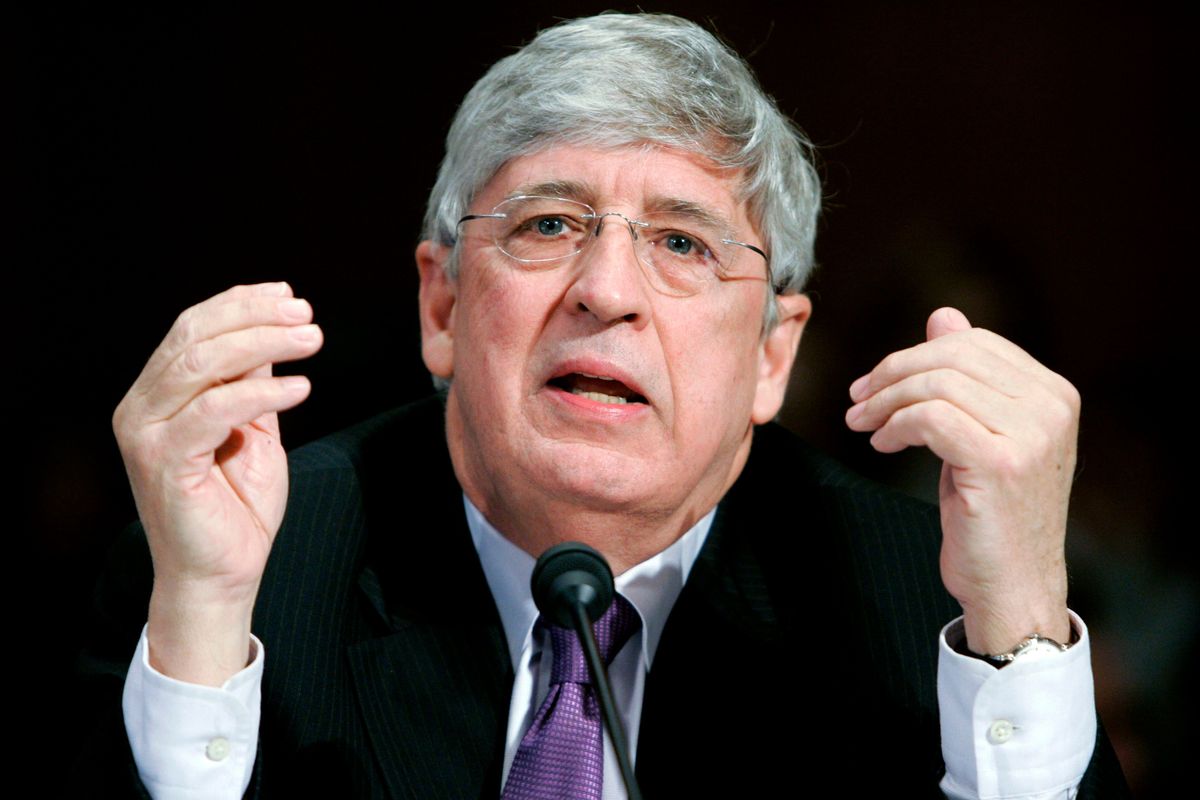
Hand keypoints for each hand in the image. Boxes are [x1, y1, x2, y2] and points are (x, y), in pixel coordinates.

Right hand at [112, 282, 322, 682]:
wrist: (222, 573)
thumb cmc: (238, 506)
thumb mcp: (254, 430)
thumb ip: (254, 382)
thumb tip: (275, 332)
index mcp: (158, 394)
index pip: (193, 328)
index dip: (241, 304)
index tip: (289, 294)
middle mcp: (141, 407)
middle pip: (195, 336)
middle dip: (256, 316)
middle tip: (307, 315)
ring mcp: (146, 434)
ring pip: (201, 364)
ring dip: (263, 343)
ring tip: (312, 339)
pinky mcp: (164, 461)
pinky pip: (214, 411)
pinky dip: (261, 392)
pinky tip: (300, 386)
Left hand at [845, 307, 1077, 653]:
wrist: (1014, 586)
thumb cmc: (993, 515)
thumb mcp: (982, 435)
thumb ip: (969, 378)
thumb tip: (943, 317)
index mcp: (1054, 393)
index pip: (973, 344)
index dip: (914, 355)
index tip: (873, 384)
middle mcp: (1052, 408)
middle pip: (952, 357)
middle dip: (892, 373)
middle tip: (857, 401)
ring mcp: (1031, 435)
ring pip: (937, 384)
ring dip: (886, 401)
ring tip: (865, 425)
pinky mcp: (999, 464)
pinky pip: (931, 418)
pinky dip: (896, 425)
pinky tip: (884, 444)